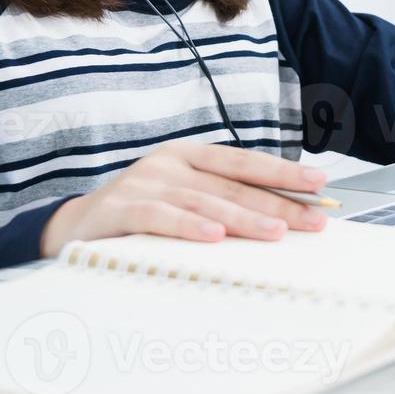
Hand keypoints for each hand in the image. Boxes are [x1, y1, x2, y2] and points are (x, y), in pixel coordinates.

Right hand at [39, 141, 330, 256]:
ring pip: (204, 201)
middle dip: (277, 203)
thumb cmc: (139, 215)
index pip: (244, 163)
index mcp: (189, 156)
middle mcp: (169, 163)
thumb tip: (280, 218)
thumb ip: (222, 202)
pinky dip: (189, 226)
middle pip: (232, 184)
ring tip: (276, 232)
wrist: (75, 228)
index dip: (282, 172)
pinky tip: (214, 237)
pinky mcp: (122, 208)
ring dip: (244, 218)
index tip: (319, 183)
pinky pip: (161, 217)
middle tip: (312, 219)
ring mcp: (144, 182)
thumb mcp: (183, 200)